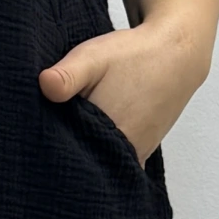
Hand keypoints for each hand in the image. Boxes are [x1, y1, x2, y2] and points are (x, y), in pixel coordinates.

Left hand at [38, 12, 212, 166]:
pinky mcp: (142, 151)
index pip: (67, 155)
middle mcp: (125, 152)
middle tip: (53, 131)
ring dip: (86, 151)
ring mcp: (137, 154)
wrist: (178, 54)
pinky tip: (95, 132)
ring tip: (75, 130)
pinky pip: (116, 159)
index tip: (39, 135)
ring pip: (101, 163)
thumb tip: (44, 84)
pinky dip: (103, 150)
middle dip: (67, 152)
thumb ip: (68, 74)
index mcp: (107, 135)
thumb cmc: (134, 55)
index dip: (49, 146)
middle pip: (84, 164)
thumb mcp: (94, 57)